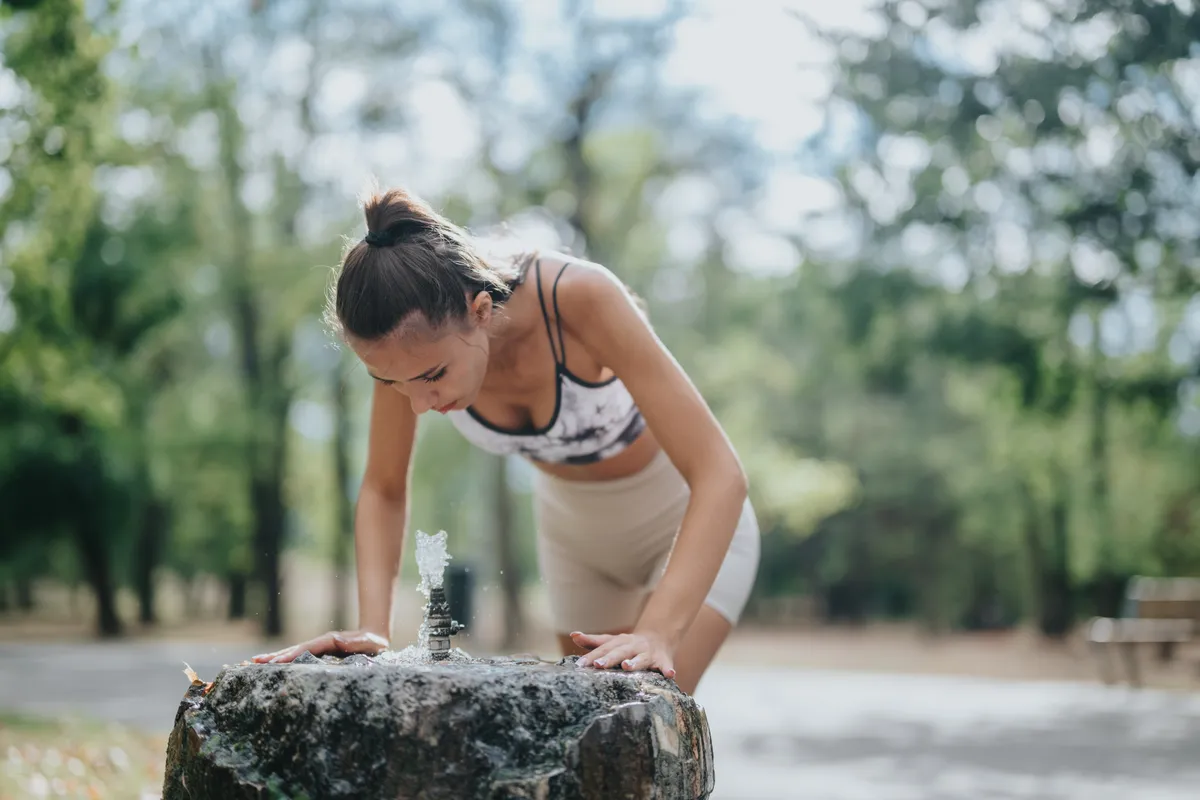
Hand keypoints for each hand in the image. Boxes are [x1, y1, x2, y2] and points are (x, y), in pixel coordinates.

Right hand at [251, 630, 389, 663]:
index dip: (290, 655)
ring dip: (275, 657)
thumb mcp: (368, 642)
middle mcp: (320, 642)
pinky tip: (272, 665)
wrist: (375, 636)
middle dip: (276, 656)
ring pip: (293, 652)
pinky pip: (298, 656)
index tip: (276, 662)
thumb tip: (337, 640)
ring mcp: (318, 646)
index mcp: (329, 640)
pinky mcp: (319, 652)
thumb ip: (355, 642)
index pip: (305, 649)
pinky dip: (284, 659)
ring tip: (254, 662)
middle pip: (294, 649)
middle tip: (256, 662)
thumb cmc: (373, 642)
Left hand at [569, 630, 676, 680]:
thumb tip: (573, 635)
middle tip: (598, 665)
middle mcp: (633, 646)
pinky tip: (670, 674)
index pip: (603, 648)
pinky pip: (665, 665)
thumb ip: (593, 641)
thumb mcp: (611, 641)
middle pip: (620, 652)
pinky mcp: (663, 660)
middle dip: (609, 658)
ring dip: (635, 662)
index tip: (580, 664)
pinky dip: (668, 669)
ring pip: (641, 658)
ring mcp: (648, 652)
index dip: (591, 656)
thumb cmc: (628, 645)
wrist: (659, 638)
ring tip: (627, 666)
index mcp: (619, 642)